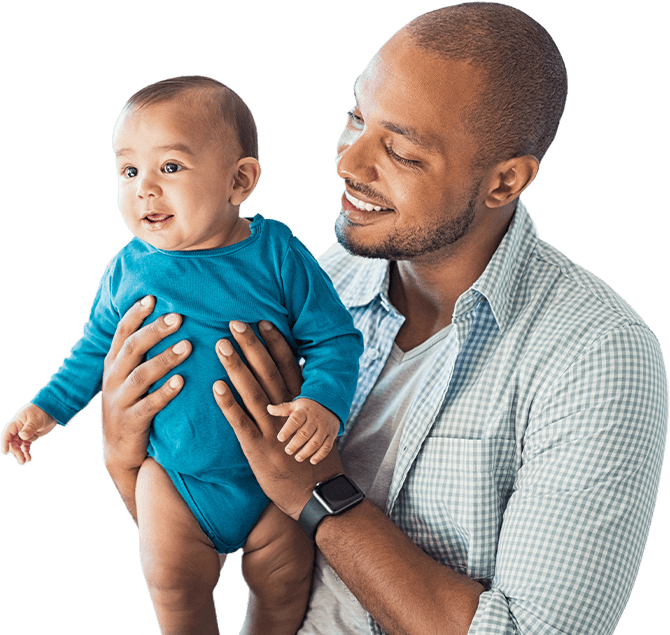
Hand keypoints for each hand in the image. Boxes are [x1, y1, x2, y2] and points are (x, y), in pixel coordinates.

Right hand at [1, 403, 57, 464]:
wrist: (52, 410)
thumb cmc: (42, 411)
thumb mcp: (36, 419)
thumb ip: (29, 428)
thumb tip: (22, 436)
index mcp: (16, 423)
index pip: (7, 434)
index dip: (5, 443)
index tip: (5, 452)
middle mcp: (18, 429)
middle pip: (12, 442)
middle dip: (16, 451)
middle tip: (21, 459)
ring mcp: (24, 433)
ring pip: (18, 446)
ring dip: (20, 454)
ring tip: (24, 462)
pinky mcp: (30, 437)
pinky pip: (26, 446)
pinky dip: (26, 452)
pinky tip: (29, 458)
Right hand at [101, 295, 190, 471]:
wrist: (120, 450)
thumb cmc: (133, 402)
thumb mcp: (131, 375)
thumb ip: (143, 352)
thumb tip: (170, 318)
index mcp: (114, 363)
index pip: (122, 333)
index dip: (136, 314)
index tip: (153, 297)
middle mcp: (113, 378)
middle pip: (132, 348)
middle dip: (155, 331)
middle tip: (178, 317)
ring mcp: (120, 400)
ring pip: (141, 375)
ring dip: (164, 359)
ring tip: (187, 346)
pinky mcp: (131, 421)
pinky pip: (149, 405)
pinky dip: (165, 392)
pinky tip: (181, 382)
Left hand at [213, 320, 343, 519]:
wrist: (316, 495)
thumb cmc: (313, 459)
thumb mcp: (314, 426)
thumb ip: (301, 404)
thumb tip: (293, 381)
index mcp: (301, 405)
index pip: (289, 366)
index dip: (275, 343)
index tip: (264, 321)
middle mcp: (287, 413)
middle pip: (268, 372)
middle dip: (252, 346)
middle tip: (236, 322)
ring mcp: (272, 430)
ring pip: (253, 392)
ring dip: (237, 367)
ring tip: (222, 345)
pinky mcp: (257, 449)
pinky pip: (240, 422)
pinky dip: (229, 403)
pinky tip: (216, 386)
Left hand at [269, 398, 339, 463]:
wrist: (330, 403)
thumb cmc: (308, 407)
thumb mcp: (296, 405)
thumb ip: (282, 409)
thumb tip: (268, 408)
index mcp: (304, 412)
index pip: (295, 420)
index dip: (287, 430)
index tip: (280, 438)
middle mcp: (315, 420)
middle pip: (305, 433)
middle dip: (296, 444)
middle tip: (288, 451)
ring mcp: (324, 428)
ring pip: (316, 442)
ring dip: (306, 451)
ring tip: (298, 458)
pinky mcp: (331, 435)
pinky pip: (327, 446)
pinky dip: (320, 455)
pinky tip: (312, 461)